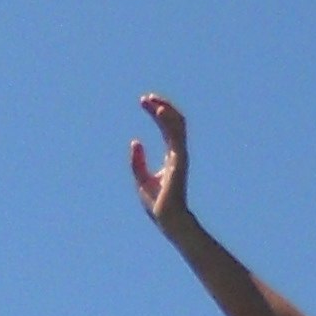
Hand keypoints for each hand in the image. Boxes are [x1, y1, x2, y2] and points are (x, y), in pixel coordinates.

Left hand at [130, 93, 189, 225]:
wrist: (166, 218)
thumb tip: (135, 141)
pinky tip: (158, 110)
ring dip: (165, 109)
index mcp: (171, 156)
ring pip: (177, 124)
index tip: (144, 102)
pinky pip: (176, 134)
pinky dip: (168, 120)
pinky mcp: (179, 159)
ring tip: (151, 100)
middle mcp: (178, 152)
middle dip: (161, 106)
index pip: (166, 127)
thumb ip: (138, 161)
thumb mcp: (141, 178)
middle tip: (146, 98)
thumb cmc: (156, 203)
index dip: (156, 112)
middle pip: (173, 121)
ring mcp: (180, 155)